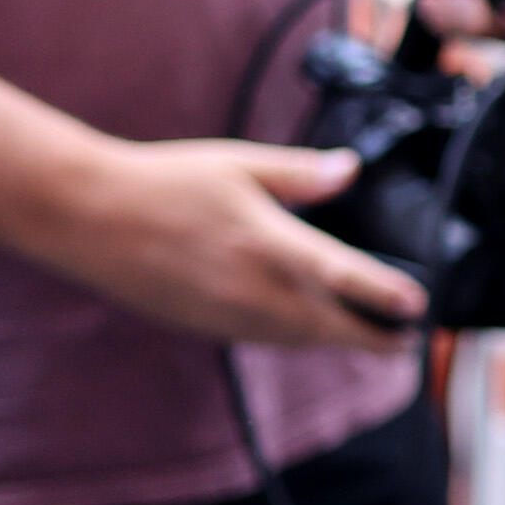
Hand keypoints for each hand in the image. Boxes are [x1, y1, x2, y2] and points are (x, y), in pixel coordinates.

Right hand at [30, 139, 425, 347]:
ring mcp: (223, 312)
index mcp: (266, 242)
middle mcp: (249, 287)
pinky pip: (261, 338)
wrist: (85, 218)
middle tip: (408, 341)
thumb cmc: (165, 182)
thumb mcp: (239, 164)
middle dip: (371, 337)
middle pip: (326, 324)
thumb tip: (351, 168)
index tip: (419, 306)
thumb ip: (300, 174)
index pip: (340, 274)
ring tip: (370, 340)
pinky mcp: (202, 324)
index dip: (384, 293)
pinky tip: (306, 328)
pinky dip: (292, 337)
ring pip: (294, 337)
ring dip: (333, 341)